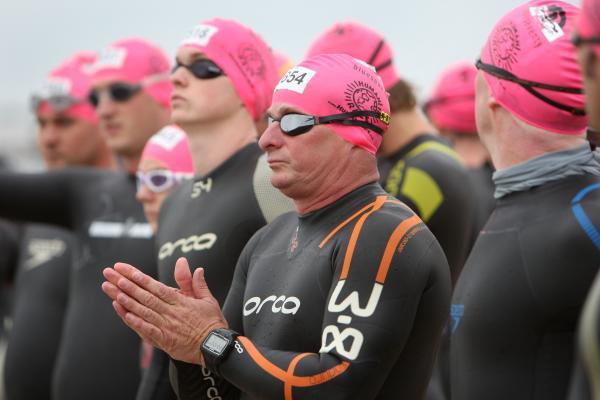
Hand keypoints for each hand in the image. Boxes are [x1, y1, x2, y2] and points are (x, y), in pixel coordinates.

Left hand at [101, 258, 226, 364]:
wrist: (215, 347)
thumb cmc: (211, 323)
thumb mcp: (207, 299)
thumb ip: (196, 283)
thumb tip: (193, 267)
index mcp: (180, 301)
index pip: (156, 286)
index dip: (139, 277)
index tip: (125, 269)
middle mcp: (171, 313)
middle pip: (145, 296)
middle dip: (126, 284)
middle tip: (111, 275)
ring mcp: (166, 327)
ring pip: (143, 312)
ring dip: (127, 301)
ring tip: (112, 291)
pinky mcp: (165, 340)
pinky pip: (147, 331)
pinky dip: (136, 323)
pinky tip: (125, 315)